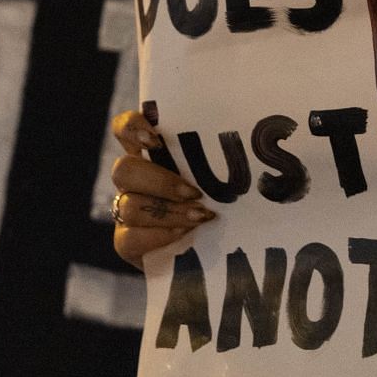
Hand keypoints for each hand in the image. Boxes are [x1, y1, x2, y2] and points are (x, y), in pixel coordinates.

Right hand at [110, 108, 214, 269]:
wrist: (213, 249)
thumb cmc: (221, 201)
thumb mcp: (219, 174)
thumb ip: (221, 155)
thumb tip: (252, 134)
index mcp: (150, 155)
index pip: (125, 129)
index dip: (132, 128)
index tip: (155, 139)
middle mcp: (133, 181)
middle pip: (124, 170)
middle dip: (160, 182)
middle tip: (194, 193)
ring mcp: (126, 212)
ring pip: (129, 206)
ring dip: (167, 212)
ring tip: (199, 217)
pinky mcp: (127, 243)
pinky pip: (129, 239)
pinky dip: (158, 236)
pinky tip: (183, 234)